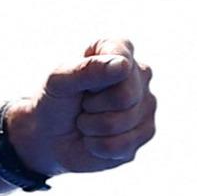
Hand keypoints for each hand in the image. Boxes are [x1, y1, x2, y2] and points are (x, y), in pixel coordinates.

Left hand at [7, 37, 156, 176]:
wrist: (49, 135)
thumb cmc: (56, 100)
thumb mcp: (58, 80)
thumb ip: (86, 69)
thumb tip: (123, 65)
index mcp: (119, 50)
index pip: (121, 56)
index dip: (97, 74)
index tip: (80, 79)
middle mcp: (140, 76)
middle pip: (124, 96)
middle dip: (92, 105)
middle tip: (82, 104)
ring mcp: (147, 106)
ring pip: (120, 123)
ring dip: (91, 126)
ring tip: (86, 120)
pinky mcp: (145, 134)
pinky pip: (119, 145)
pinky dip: (96, 145)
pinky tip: (94, 138)